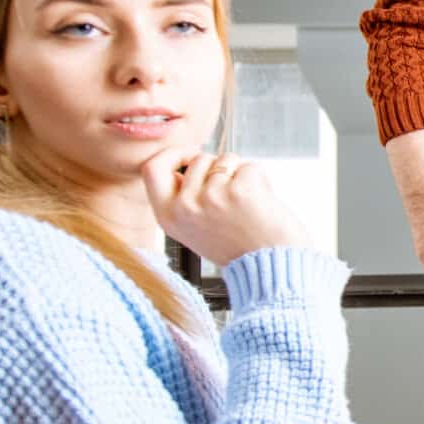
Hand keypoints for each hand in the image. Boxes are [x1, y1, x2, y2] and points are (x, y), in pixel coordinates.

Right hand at [138, 150, 308, 267]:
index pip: (152, 167)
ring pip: (225, 159)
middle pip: (197, 159)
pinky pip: (250, 167)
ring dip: (240, 174)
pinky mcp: (239, 190)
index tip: (191, 156)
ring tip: (247, 204)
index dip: (173, 155)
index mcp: (168, 217)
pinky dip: (260, 179)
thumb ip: (184, 198)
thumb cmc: (239, 248)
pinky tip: (261, 204)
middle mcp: (185, 207)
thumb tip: (187, 162)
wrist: (271, 268)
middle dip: (217, 166)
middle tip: (232, 190)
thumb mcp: (195, 229)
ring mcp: (211, 197)